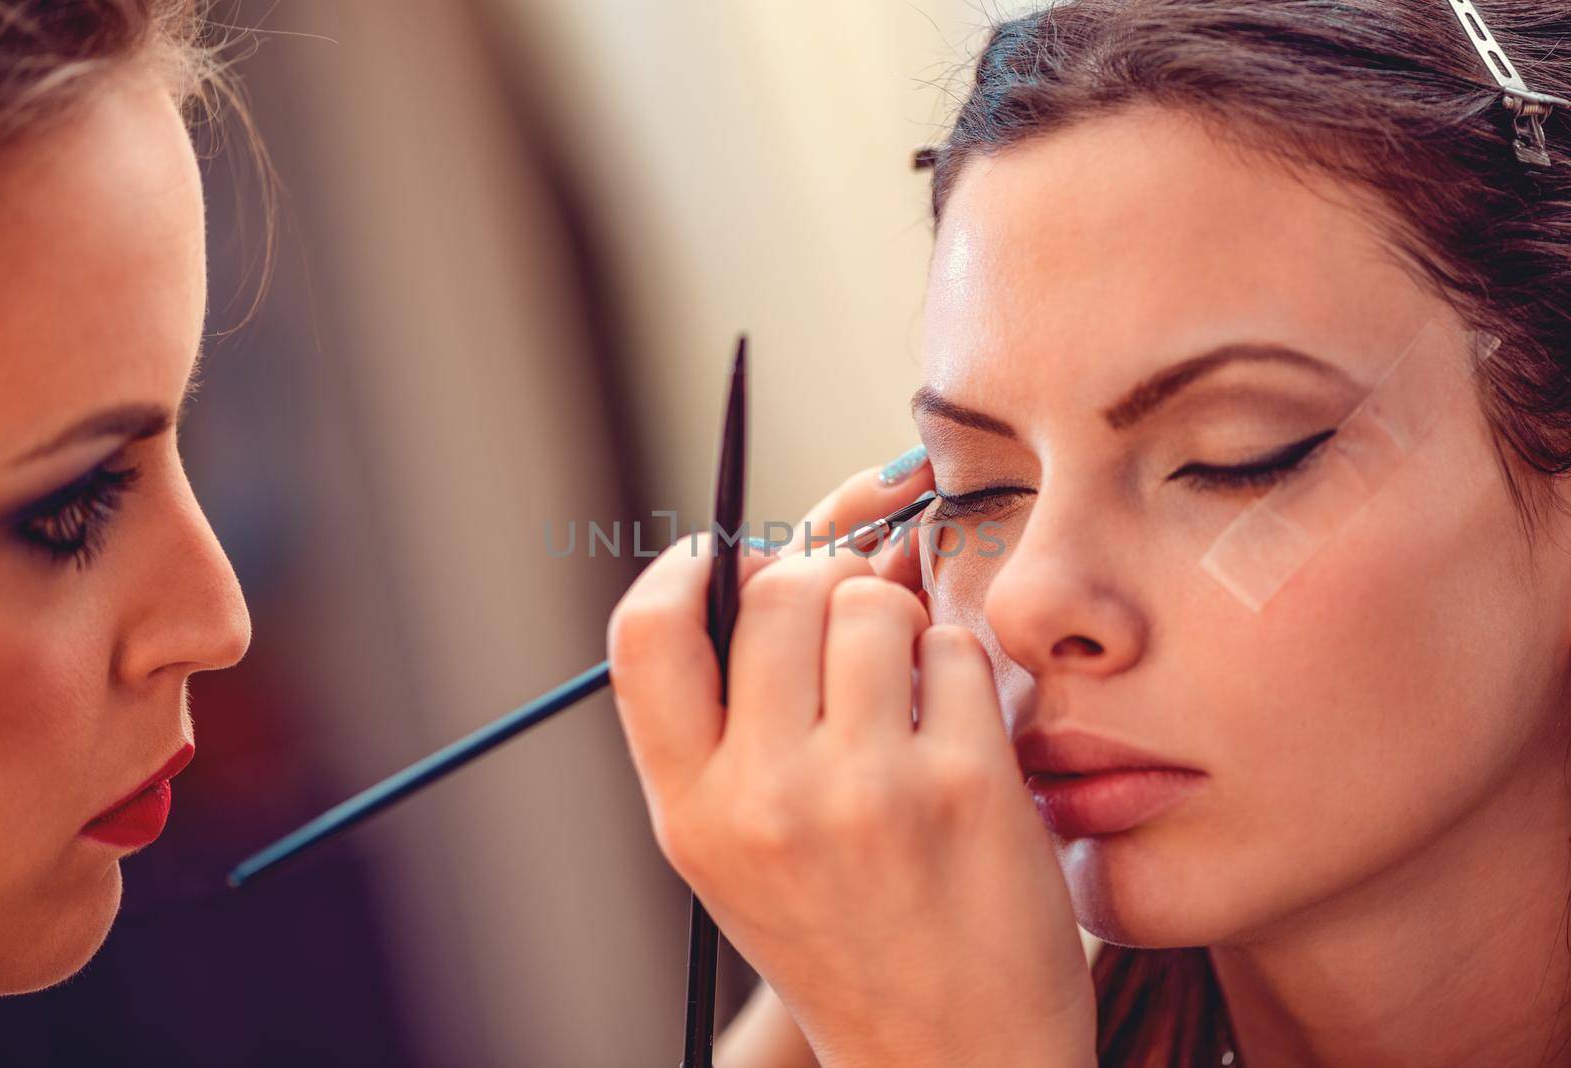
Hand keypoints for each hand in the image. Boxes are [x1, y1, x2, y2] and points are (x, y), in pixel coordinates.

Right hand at [607, 459, 1096, 1067]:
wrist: (950, 1061)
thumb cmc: (844, 935)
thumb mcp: (735, 851)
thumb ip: (720, 724)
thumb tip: (752, 567)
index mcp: (689, 813)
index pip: (643, 635)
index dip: (684, 572)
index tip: (722, 561)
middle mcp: (765, 799)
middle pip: (778, 591)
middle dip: (818, 584)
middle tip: (845, 625)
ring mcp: (868, 791)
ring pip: (872, 602)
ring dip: (894, 622)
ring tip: (904, 688)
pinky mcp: (967, 787)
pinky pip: (954, 648)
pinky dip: (958, 669)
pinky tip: (956, 731)